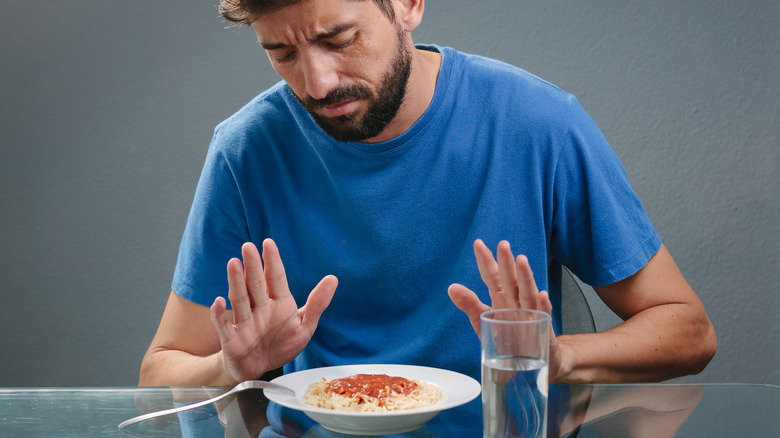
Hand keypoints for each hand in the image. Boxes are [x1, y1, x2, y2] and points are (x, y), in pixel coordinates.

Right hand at [210, 239, 337, 382]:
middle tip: (248, 247)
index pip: (276, 278)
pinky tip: (218, 302)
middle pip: (255, 284)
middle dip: (252, 266)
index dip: (272, 261)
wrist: (260, 370)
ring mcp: (245, 322)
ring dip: (236, 282)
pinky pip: (224, 325)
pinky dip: (219, 314)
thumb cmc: (281, 344)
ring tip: (233, 264)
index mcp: (279, 303)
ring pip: (239, 299)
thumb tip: (333, 278)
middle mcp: (260, 308)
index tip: (268, 243)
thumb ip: (317, 304)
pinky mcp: (232, 339)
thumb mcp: (305, 326)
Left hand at [448, 239, 561, 379]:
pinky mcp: (542, 328)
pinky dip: (544, 305)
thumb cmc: (507, 337)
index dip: (485, 260)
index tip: (478, 244)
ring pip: (527, 292)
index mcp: (501, 297)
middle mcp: (515, 301)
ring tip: (522, 261)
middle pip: (510, 279)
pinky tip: (542, 296)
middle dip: (506, 262)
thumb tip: (451, 288)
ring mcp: (530, 313)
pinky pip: (544, 316)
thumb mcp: (483, 320)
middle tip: (503, 245)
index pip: (492, 275)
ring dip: (525, 276)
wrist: (530, 360)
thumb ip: (469, 304)